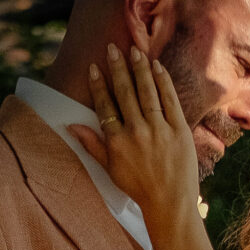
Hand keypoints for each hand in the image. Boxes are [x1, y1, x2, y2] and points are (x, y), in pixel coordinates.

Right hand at [65, 43, 200, 234]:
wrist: (170, 202)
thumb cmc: (138, 187)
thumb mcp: (109, 168)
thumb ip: (92, 144)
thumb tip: (70, 126)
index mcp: (117, 141)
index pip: (105, 105)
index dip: (98, 84)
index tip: (94, 67)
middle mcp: (136, 132)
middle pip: (124, 93)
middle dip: (117, 68)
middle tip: (112, 48)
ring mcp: (159, 129)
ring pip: (146, 91)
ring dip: (139, 69)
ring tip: (134, 50)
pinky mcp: (179, 129)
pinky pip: (170, 99)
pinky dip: (163, 81)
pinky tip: (157, 66)